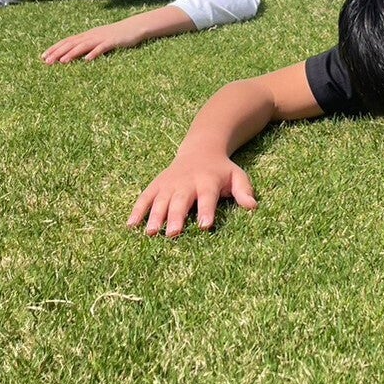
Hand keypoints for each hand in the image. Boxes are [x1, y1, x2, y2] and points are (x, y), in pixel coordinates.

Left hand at [41, 19, 143, 64]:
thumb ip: (87, 46)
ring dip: (72, 53)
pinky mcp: (112, 42)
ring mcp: (101, 38)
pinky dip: (94, 53)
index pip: (67, 41)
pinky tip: (87, 60)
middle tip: (46, 61)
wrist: (134, 26)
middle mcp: (91, 35)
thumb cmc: (116, 35)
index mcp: (87, 35)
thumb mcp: (99, 40)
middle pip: (72, 43)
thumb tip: (75, 55)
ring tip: (62, 61)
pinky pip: (102, 48)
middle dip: (58, 52)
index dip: (55, 48)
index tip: (43, 56)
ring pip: (83, 46)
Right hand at [128, 150, 257, 236]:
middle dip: (176, 217)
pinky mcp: (157, 185)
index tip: (204, 226)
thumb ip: (244, 190)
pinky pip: (145, 197)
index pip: (207, 197)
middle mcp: (186, 182)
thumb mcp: (237, 176)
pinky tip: (130, 226)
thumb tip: (253, 207)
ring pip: (160, 200)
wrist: (201, 149)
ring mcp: (169, 184)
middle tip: (172, 234)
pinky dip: (137, 210)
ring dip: (154, 216)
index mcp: (207, 181)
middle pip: (181, 200)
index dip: (206, 210)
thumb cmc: (221, 170)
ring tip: (150, 233)